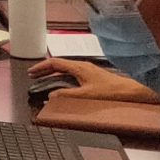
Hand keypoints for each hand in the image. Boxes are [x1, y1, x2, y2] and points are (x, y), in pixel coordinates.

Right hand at [30, 56, 159, 103]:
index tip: (31, 72)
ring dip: (53, 73)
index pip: (55, 63)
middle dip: (44, 69)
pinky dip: (62, 76)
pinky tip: (61, 83)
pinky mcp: (92, 75)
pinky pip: (71, 72)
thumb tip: (50, 96)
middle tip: (33, 75)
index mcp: (78, 67)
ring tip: (44, 79)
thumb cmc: (109, 92)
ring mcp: (87, 70)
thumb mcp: (85, 95)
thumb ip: (66, 95)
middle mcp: (82, 66)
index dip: (41, 66)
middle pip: (59, 64)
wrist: (128, 92)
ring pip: (65, 68)